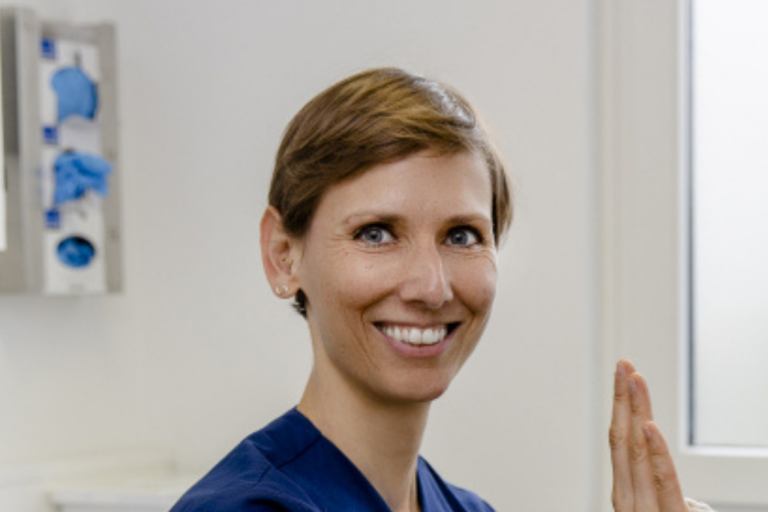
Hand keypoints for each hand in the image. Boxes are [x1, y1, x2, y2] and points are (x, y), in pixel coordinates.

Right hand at [610, 360, 687, 510]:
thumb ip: (640, 488)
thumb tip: (641, 452)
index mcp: (625, 495)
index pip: (620, 440)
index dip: (621, 404)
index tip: (624, 374)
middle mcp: (629, 499)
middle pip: (623, 438)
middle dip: (622, 399)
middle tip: (623, 365)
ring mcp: (644, 510)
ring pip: (636, 451)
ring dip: (634, 411)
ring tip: (634, 380)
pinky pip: (661, 482)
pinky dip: (653, 452)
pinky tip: (649, 427)